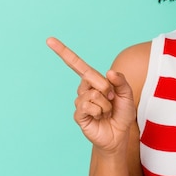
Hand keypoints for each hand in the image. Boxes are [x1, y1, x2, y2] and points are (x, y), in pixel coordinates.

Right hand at [46, 37, 135, 153]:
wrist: (119, 135)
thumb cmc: (122, 113)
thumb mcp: (126, 94)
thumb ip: (120, 81)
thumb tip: (108, 72)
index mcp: (94, 80)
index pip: (76, 64)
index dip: (63, 52)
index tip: (49, 40)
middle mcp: (84, 89)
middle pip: (91, 77)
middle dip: (107, 88)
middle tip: (112, 99)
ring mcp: (80, 102)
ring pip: (92, 94)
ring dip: (105, 104)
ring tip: (107, 111)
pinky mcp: (78, 115)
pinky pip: (86, 106)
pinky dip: (99, 111)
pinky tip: (100, 117)